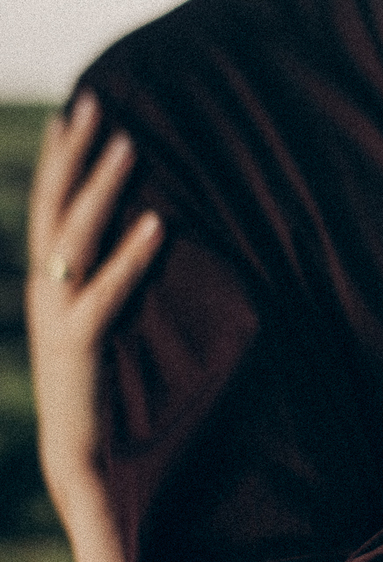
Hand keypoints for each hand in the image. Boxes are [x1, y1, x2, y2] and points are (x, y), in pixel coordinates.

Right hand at [25, 92, 162, 516]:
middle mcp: (44, 291)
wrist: (78, 457)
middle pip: (53, 208)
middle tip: (97, 103)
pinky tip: (158, 224)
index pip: (49, 208)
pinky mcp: (81, 347)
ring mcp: (57, 317)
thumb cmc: (100, 391)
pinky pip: (106, 293)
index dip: (60, 160)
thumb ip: (112, 282)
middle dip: (73, 153)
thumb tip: (149, 230)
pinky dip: (131, 256)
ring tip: (132, 145)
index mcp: (47, 283)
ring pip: (74, 238)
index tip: (74, 112)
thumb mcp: (100, 325)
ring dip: (102, 188)